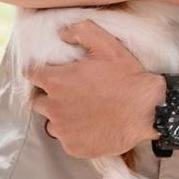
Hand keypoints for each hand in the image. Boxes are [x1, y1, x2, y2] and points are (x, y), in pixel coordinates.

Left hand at [27, 20, 163, 157]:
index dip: (41, 71)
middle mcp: (54, 107)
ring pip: (51, 122)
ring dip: (61, 116)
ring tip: (84, 110)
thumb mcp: (107, 44)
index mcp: (57, 81)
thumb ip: (80, 31)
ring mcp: (63, 130)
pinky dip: (76, 133)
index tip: (52, 72)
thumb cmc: (127, 77)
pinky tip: (93, 124)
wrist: (147, 111)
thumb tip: (61, 33)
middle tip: (72, 91)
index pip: (30, 74)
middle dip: (49, 95)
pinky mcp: (73, 147)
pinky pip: (67, 139)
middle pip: (37, 101)